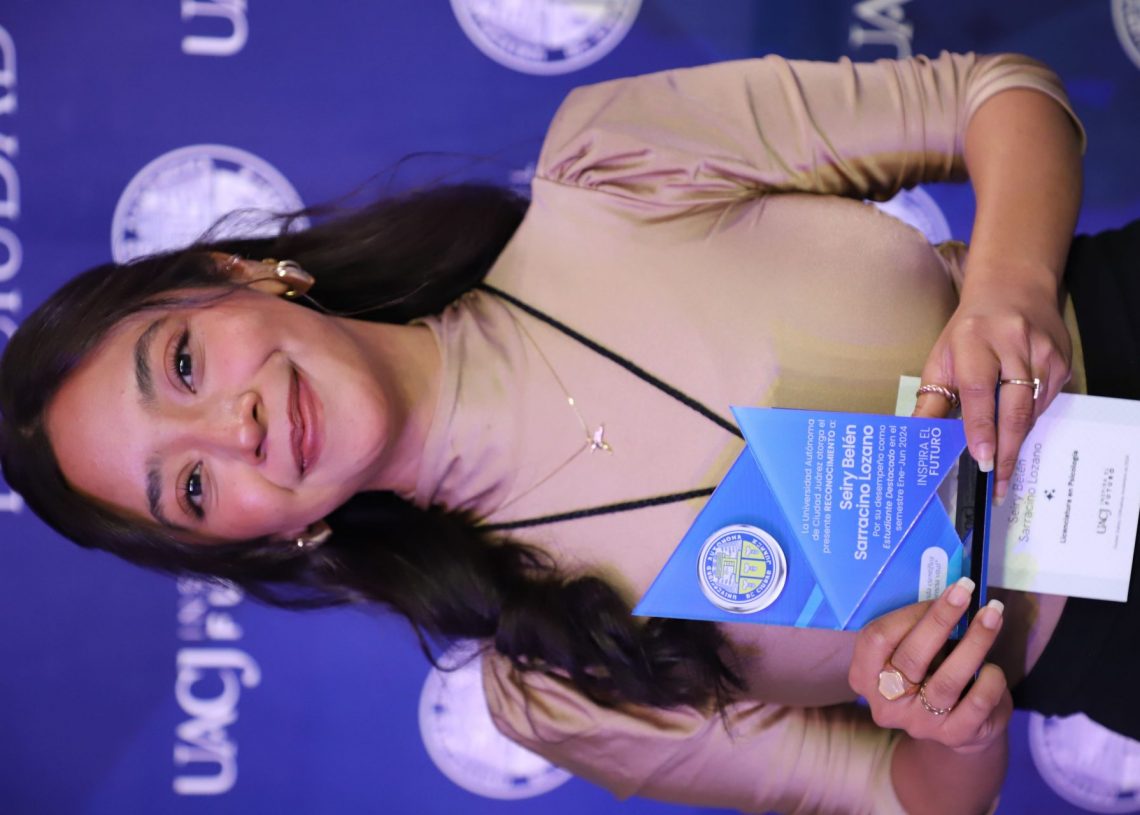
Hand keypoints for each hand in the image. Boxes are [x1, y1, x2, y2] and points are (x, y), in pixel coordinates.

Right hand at [848, 578, 1012, 753]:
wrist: (954, 725)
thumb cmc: (929, 672)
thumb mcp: (910, 651)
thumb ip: (916, 629)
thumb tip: (947, 594)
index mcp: (864, 676)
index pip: (877, 639)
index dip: (909, 614)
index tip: (936, 592)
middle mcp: (886, 703)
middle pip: (911, 657)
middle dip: (941, 619)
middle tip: (966, 590)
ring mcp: (919, 723)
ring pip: (948, 679)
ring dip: (975, 642)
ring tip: (993, 615)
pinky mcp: (954, 736)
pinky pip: (977, 702)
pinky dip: (990, 679)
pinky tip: (993, 668)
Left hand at [913, 271, 1070, 501]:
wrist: (1012, 290)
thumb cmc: (968, 332)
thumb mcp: (942, 359)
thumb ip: (932, 400)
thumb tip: (916, 437)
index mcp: (974, 340)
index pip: (978, 391)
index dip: (981, 428)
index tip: (983, 460)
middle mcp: (1012, 344)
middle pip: (1013, 406)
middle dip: (1006, 449)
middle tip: (999, 484)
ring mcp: (1042, 352)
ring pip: (1032, 410)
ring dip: (1017, 442)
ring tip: (1004, 470)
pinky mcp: (1061, 361)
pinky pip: (1045, 403)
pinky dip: (1028, 422)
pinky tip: (1015, 434)